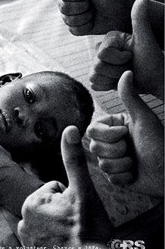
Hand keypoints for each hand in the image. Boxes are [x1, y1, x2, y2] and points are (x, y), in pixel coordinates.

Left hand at [17, 126, 112, 248]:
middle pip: (50, 209)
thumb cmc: (88, 229)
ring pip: (49, 228)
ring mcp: (27, 244)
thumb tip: (70, 130)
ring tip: (72, 240)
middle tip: (76, 226)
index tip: (76, 212)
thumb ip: (73, 160)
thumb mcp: (83, 190)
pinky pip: (46, 248)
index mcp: (31, 203)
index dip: (70, 199)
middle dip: (63, 215)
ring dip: (60, 231)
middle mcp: (23, 223)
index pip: (54, 191)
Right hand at [58, 0, 134, 35]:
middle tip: (93, 3)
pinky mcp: (74, 27)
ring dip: (85, 18)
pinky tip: (92, 22)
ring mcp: (69, 14)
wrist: (122, 14)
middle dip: (83, 8)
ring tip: (94, 12)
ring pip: (68, 20)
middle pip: (63, 8)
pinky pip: (72, 30)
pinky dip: (85, 27)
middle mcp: (67, 0)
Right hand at [87, 71, 163, 195]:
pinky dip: (125, 176)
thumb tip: (127, 72)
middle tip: (132, 148)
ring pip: (102, 163)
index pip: (91, 129)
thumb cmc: (161, 143)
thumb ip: (129, 96)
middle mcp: (111, 143)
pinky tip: (135, 173)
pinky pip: (110, 177)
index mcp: (114, 128)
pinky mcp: (117, 177)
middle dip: (116, 150)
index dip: (106, 134)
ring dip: (123, 164)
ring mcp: (113, 160)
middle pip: (93, 147)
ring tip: (136, 161)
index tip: (125, 133)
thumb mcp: (143, 118)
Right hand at [90, 0, 163, 97]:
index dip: (119, 58)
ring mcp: (99, 63)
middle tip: (130, 67)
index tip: (132, 56)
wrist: (156, 80)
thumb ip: (139, 18)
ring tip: (126, 74)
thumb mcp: (145, 39)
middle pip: (96, 65)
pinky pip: (95, 84)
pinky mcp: (100, 76)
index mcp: (110, 39)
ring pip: (94, 76)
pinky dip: (108, 86)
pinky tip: (119, 81)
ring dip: (113, 79)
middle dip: (116, 70)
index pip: (102, 53)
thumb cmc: (153, 60)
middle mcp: (102, 49)